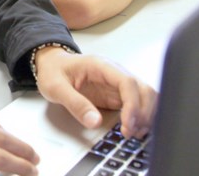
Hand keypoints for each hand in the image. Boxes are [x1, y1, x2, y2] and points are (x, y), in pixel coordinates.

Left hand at [33, 47, 156, 138]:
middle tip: (130, 133)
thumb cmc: (54, 71)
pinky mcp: (118, 95)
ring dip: (145, 116)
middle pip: (143, 90)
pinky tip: (133, 130)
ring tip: (133, 133)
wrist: (52, 65)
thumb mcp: (56, 87)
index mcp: (101, 66)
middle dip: (142, 113)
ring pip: (146, 97)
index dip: (132, 105)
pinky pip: (138, 105)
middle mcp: (115, 73)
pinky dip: (141, 118)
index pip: (128, 82)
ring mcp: (118, 84)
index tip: (127, 125)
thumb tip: (94, 122)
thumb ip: (75, 104)